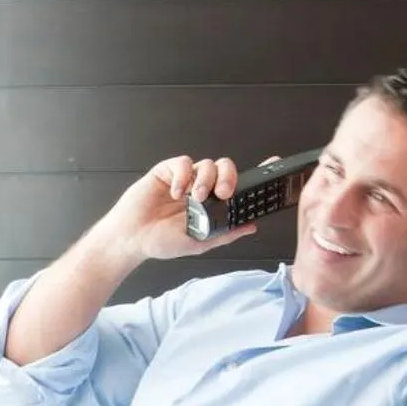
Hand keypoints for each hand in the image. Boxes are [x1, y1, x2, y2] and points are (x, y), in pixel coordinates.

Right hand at [100, 155, 258, 263]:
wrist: (132, 239)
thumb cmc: (161, 241)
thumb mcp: (200, 242)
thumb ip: (226, 233)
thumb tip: (252, 226)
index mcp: (212, 203)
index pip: (238, 184)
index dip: (256, 173)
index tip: (274, 164)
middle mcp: (201, 188)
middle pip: (226, 168)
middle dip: (228, 177)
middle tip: (223, 193)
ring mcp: (185, 178)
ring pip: (206, 164)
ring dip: (204, 180)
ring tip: (194, 198)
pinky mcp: (168, 171)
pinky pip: (182, 163)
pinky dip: (182, 176)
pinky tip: (176, 192)